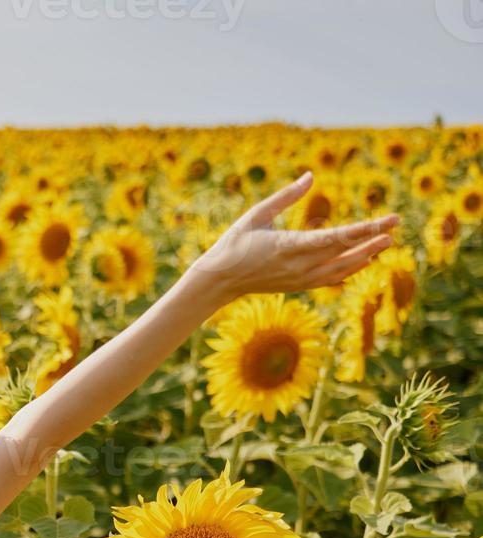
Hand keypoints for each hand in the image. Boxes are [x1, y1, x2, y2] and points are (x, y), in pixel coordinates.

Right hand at [192, 172, 398, 304]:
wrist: (219, 280)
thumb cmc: (234, 242)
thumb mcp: (257, 214)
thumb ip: (286, 196)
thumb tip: (310, 176)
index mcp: (291, 245)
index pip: (339, 236)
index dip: (368, 228)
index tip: (389, 220)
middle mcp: (300, 265)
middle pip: (346, 252)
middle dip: (372, 240)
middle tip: (394, 230)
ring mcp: (300, 279)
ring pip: (342, 268)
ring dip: (364, 256)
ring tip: (384, 245)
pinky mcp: (298, 285)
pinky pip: (330, 278)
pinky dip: (348, 269)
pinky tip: (361, 262)